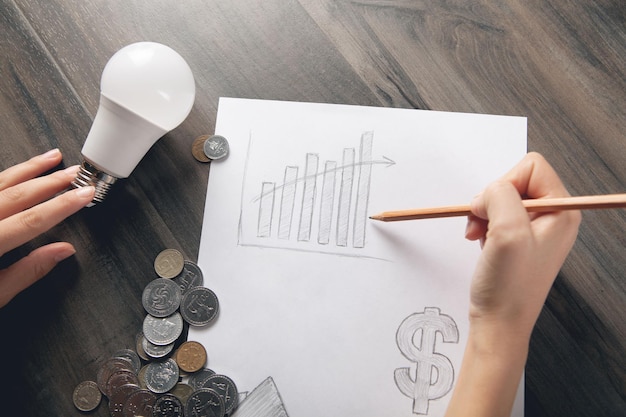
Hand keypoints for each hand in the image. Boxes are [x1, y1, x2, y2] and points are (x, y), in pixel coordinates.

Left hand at [0, 149, 94, 306]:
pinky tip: (10, 172)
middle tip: (75, 172)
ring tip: (50, 157)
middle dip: (50, 181)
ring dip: (27, 169)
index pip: (32, 220)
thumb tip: (62, 251)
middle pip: (17, 195)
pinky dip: (1, 177)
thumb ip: (26, 272)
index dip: (63, 205)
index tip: (85, 194)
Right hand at [465, 152, 580, 334]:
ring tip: (480, 235)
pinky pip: (496, 215)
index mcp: (562, 211)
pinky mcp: (519, 239)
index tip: (494, 210)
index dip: (505, 183)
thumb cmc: (509, 287)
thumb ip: (500, 196)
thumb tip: (488, 191)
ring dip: (483, 213)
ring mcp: (535, 229)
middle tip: (482, 224)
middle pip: (515, 181)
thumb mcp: (507, 232)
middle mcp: (553, 217)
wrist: (498, 323)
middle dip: (491, 200)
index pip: (531, 167)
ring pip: (501, 198)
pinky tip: (482, 241)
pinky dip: (483, 224)